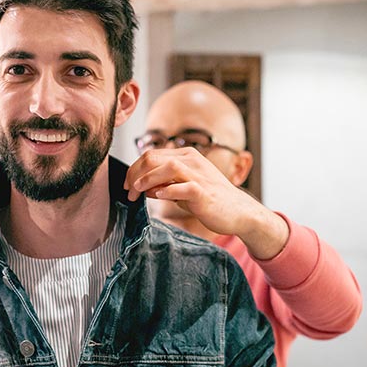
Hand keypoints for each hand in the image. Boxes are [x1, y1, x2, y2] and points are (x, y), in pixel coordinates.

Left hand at [124, 148, 288, 257]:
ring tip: (137, 192)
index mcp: (187, 156)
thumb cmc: (211, 200)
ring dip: (147, 179)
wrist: (239, 211)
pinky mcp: (204, 192)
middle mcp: (192, 161)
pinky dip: (167, 191)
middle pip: (153, 158)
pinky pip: (182, 187)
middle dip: (135, 174)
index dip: (134, 169)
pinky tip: (158, 197)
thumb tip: (141, 188)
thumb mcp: (184, 188)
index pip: (151, 155)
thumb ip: (164, 185)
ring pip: (167, 167)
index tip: (127, 186)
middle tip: (128, 192)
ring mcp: (199, 175)